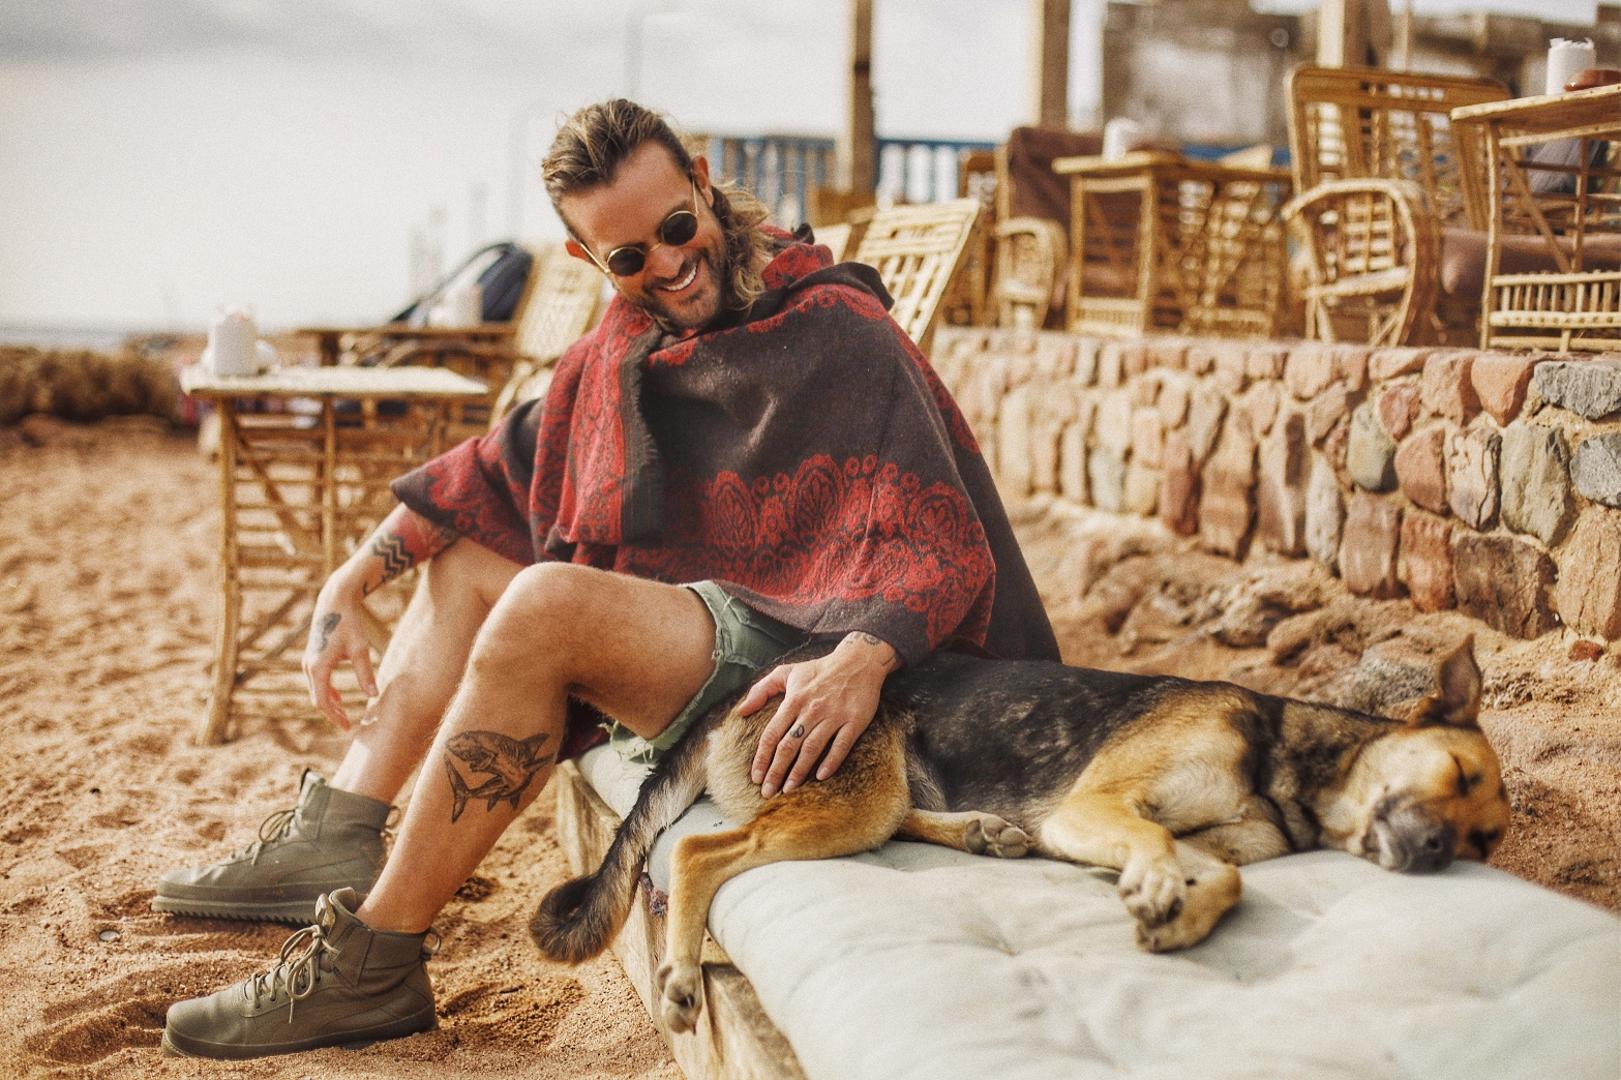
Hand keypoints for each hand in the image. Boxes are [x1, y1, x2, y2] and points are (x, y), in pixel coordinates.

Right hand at [301, 584, 377, 730]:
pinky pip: (316, 681)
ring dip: (329, 703)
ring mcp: (308, 661)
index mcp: (319, 667)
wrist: (334, 603)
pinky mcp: (311, 656)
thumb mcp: (360, 649)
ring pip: (316, 690)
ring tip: (343, 714)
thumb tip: (373, 695)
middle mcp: (309, 666)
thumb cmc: (349, 624)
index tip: (347, 726)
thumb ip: (365, 673)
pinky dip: (326, 692)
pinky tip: (338, 697)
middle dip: (332, 713)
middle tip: (347, 725)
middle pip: (317, 698)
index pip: (323, 701)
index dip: (334, 716)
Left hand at [739, 633, 897, 796]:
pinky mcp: (854, 721)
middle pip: (789, 746)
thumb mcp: (787, 671)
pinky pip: (841, 745)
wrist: (859, 661)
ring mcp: (833, 716)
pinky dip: (830, 761)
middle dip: (776, 771)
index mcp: (793, 700)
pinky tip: (820, 776)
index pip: (772, 734)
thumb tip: (741, 711)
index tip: (756, 777)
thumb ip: (762, 689)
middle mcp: (811, 710)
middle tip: (768, 793)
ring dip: (799, 771)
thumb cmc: (820, 669)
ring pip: (812, 748)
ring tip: (789, 789)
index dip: (762, 758)